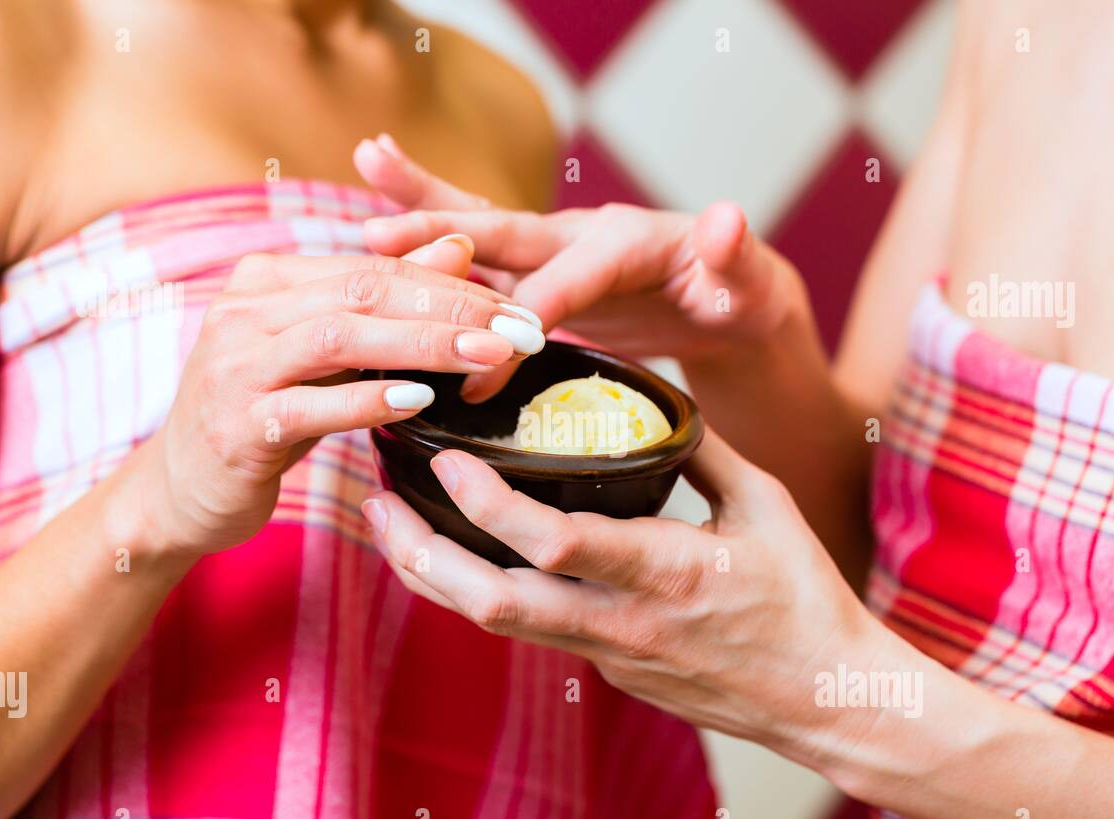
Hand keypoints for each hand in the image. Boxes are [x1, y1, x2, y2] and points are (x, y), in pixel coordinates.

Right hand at [140, 242, 545, 556]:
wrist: (181, 492)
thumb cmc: (265, 417)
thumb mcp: (326, 357)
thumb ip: (386, 304)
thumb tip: (459, 247)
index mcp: (266, 281)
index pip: (374, 268)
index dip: (451, 284)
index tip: (517, 307)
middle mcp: (244, 311)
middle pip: (364, 292)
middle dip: (451, 308)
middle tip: (520, 328)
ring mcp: (234, 367)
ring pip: (340, 337)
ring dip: (422, 345)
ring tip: (487, 357)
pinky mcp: (236, 426)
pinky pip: (310, 406)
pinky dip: (367, 401)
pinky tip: (420, 402)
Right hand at [354, 133, 809, 400]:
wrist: (726, 297)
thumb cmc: (737, 295)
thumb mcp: (747, 284)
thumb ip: (734, 256)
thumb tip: (726, 218)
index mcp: (623, 242)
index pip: (567, 281)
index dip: (530, 316)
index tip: (490, 363)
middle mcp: (578, 234)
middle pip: (505, 232)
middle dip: (444, 237)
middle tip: (377, 235)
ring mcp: (554, 249)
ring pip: (478, 229)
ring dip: (421, 208)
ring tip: (367, 161)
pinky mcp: (538, 271)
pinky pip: (478, 255)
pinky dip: (430, 238)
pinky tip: (381, 219)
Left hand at [358, 431, 883, 761]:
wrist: (825, 700)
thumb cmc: (804, 599)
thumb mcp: (766, 505)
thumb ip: (701, 448)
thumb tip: (651, 394)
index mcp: (666, 571)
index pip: (554, 543)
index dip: (487, 502)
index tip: (446, 457)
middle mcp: (622, 623)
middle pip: (490, 601)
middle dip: (419, 551)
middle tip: (373, 499)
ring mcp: (609, 657)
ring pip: (494, 623)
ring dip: (432, 574)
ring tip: (390, 525)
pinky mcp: (608, 673)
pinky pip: (528, 630)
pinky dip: (480, 591)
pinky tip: (458, 555)